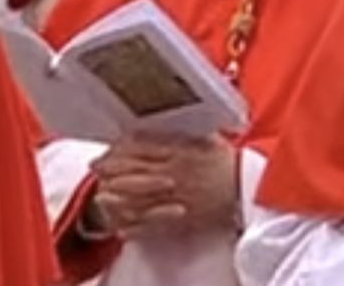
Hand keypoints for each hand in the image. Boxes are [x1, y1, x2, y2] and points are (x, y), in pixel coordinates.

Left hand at [89, 134, 237, 239]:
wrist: (247, 188)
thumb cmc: (229, 162)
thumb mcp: (207, 136)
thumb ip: (183, 130)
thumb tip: (166, 120)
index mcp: (179, 150)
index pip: (140, 147)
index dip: (119, 148)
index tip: (107, 148)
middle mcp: (173, 172)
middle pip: (133, 170)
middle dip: (110, 169)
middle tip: (95, 167)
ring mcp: (175, 196)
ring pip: (137, 196)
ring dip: (115, 194)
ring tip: (101, 192)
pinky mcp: (180, 217)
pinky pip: (151, 221)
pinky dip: (133, 223)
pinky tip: (121, 223)